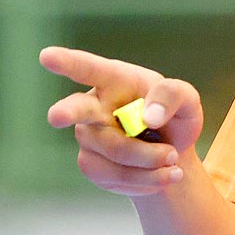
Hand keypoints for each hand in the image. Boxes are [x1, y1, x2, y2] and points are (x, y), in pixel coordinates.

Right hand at [40, 46, 202, 197]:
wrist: (172, 156)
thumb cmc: (174, 117)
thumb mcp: (187, 101)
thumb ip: (172, 97)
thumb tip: (149, 117)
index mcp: (114, 80)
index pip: (88, 68)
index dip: (66, 62)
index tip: (47, 56)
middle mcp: (94, 105)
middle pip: (76, 109)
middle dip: (65, 112)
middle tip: (55, 116)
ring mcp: (89, 137)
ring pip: (113, 151)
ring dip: (149, 159)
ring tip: (172, 158)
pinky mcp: (91, 165)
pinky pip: (115, 176)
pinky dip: (146, 178)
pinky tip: (162, 174)